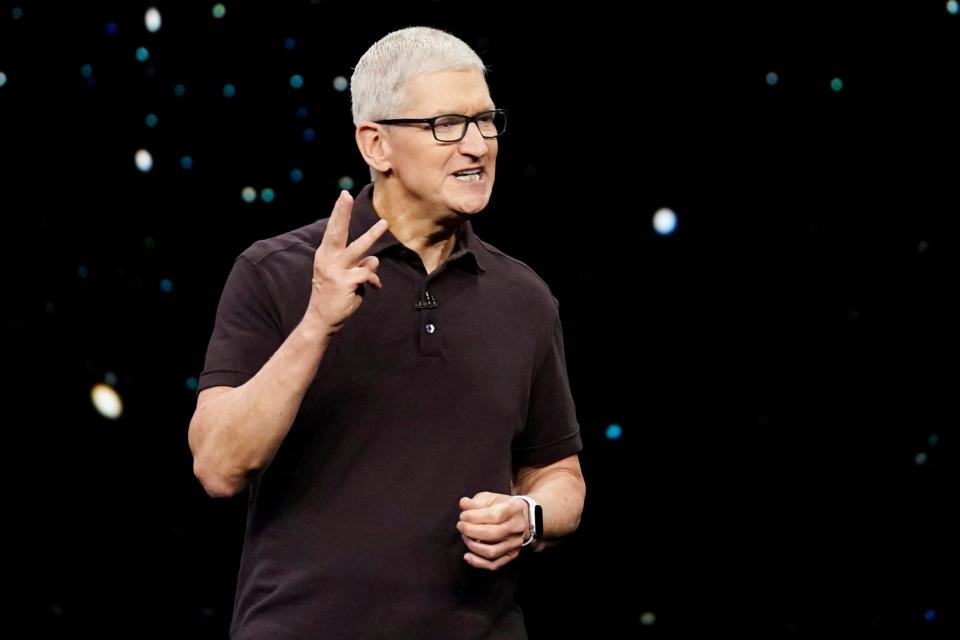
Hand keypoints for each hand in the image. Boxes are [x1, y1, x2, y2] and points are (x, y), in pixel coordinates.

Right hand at [305, 191, 388, 332]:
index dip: (339, 213)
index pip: (333, 230)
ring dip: (372, 235)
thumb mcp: (343, 277)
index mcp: (325, 255)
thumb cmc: (333, 296)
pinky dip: (373, 280)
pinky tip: (372, 287)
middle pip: (337, 231)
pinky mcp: (346, 282)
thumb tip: (374, 261)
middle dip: (342, 212)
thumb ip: (358, 265)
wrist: (321, 320)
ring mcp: (336, 270)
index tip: (344, 196)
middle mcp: (328, 259)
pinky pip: (369, 274)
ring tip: (383, 223)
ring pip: (359, 249)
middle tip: (346, 195)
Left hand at [457, 492, 528, 570]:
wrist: (520, 517)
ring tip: (465, 537)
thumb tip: (463, 503)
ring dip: (473, 546)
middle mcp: (517, 527)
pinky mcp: (511, 555)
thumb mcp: (489, 498)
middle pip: (493, 534)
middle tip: (461, 526)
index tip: (463, 516)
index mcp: (514, 509)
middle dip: (471, 531)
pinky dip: (478, 562)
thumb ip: (475, 502)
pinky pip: (494, 564)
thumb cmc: (501, 506)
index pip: (494, 515)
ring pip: (492, 551)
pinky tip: (467, 556)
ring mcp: (515, 543)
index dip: (474, 517)